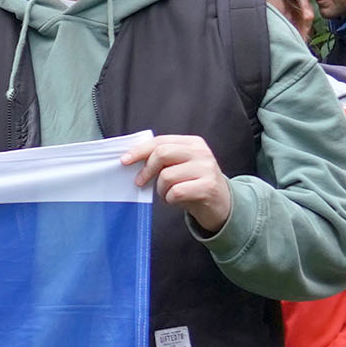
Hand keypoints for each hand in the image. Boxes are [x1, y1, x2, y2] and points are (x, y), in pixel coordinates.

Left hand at [120, 134, 234, 234]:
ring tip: (168, 193)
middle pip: (162, 154)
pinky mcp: (208, 187)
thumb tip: (132, 158)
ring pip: (167, 176)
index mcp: (193, 143)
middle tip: (140, 182)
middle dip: (147, 169)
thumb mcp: (181, 166)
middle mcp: (201, 152)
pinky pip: (176, 192)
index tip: (124, 160)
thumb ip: (163, 159)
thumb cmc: (194, 185)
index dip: (140, 150)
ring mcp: (207, 169)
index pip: (160, 141)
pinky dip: (170, 199)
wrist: (221, 205)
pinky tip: (176, 200)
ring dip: (161, 189)